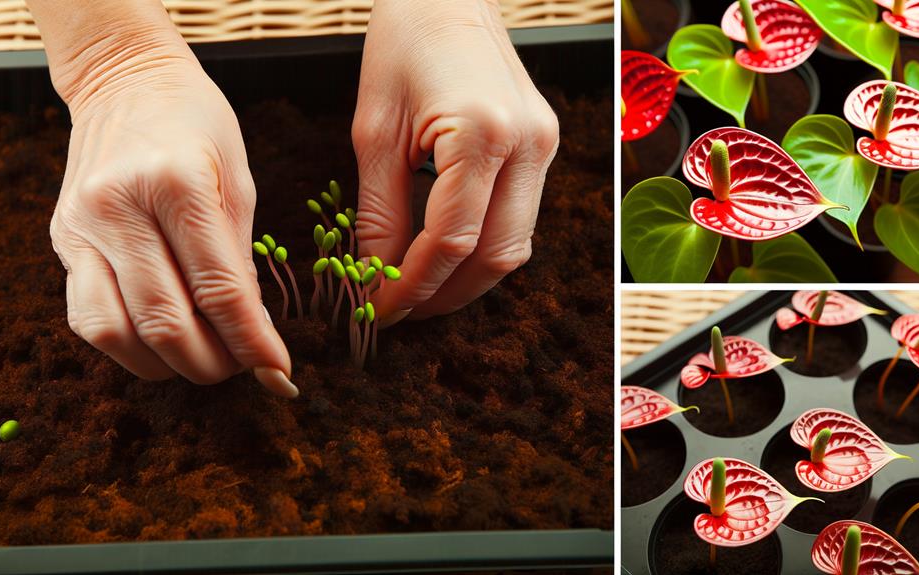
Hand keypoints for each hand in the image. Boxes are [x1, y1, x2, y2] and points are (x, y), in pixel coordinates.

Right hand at [47, 34, 295, 395]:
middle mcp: (119, 209)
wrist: (125, 81)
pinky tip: (159, 341)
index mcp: (176, 185)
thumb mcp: (238, 181)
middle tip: (244, 369)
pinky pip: (86, 316)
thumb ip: (240, 259)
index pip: (218, 290)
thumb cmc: (197, 126)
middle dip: (212, 363)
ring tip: (202, 360)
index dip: (252, 343)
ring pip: (114, 332)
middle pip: (165, 322)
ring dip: (165, 365)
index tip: (280, 372)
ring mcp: (82, 227)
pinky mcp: (62, 241)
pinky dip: (126, 345)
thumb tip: (252, 332)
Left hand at [352, 0, 559, 319]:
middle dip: (445, 295)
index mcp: (482, 132)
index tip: (379, 309)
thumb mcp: (374, 132)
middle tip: (401, 312)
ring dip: (469, 279)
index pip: (451, 239)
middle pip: (495, 255)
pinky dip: (485, 249)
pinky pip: (521, 219)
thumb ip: (378, 212)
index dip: (412, 285)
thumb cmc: (401, 47)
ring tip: (422, 293)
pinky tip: (449, 257)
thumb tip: (376, 277)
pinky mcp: (544, 146)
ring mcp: (544, 145)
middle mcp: (527, 143)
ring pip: (516, 246)